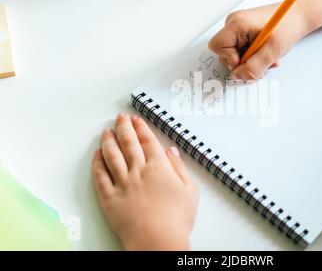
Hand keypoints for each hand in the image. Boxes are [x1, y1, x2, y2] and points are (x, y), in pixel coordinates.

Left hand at [92, 113, 197, 249]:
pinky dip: (97, 162)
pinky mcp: (109, 197)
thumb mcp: (189, 190)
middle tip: (120, 117)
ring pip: (112, 155)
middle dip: (123, 127)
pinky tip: (97, 154)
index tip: (136, 119)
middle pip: (128, 143)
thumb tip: (171, 151)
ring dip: (108, 141)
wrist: (157, 240)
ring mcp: (122, 183)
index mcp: (158, 167)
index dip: (141, 127)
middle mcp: (138, 171)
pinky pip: (100, 176)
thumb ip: (179, 167)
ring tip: (106, 131)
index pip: (147, 140)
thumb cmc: (176, 219)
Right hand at [208, 3, 308, 79]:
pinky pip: (241, 51)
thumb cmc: (288, 25)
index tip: (247, 60)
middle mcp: (234, 23)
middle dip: (244, 63)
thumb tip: (237, 77)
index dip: (230, 59)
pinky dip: (253, 57)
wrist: (300, 15)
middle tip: (263, 62)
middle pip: (225, 53)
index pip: (217, 46)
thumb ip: (253, 67)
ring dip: (251, 62)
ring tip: (268, 58)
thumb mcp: (272, 51)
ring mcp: (238, 28)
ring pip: (235, 54)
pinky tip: (266, 55)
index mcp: (237, 23)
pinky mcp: (244, 32)